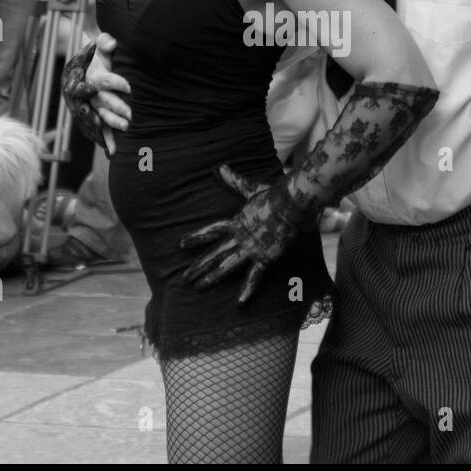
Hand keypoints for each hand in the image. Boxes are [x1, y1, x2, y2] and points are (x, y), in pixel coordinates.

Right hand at [62, 32, 128, 154]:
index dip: (113, 82)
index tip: (129, 86)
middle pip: (99, 102)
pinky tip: (113, 151)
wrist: (84, 65)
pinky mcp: (91, 116)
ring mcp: (86, 106)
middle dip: (114, 108)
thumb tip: (111, 42)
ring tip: (126, 128)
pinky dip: (105, 140)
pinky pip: (97, 129)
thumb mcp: (100, 45)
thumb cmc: (97, 55)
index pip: (100, 80)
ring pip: (97, 117)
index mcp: (87, 76)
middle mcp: (85, 93)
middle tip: (130, 114)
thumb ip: (105, 42)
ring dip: (110, 125)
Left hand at [179, 165, 309, 303]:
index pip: (209, 232)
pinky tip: (239, 303)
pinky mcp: (265, 258)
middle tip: (184, 278)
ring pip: (226, 267)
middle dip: (198, 266)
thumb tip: (221, 166)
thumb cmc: (273, 195)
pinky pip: (255, 277)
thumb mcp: (251, 189)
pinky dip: (247, 291)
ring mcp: (251, 249)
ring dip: (212, 278)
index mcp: (235, 222)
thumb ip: (235, 181)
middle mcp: (239, 238)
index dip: (195, 239)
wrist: (291, 204)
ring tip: (198, 288)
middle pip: (213, 254)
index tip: (179, 246)